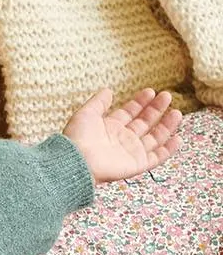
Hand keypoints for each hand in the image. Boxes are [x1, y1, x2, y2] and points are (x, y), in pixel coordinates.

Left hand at [63, 87, 181, 183]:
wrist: (78, 161)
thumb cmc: (77, 138)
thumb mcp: (86, 113)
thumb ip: (99, 102)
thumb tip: (108, 90)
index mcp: (110, 127)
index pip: (130, 112)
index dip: (140, 102)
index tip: (150, 91)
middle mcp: (122, 139)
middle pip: (144, 122)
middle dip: (156, 109)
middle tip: (167, 96)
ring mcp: (131, 152)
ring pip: (154, 138)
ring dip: (166, 126)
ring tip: (176, 113)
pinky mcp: (137, 165)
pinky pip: (157, 157)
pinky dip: (168, 150)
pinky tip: (177, 138)